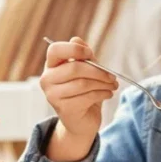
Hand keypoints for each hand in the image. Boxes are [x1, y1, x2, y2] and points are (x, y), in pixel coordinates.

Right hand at [39, 37, 116, 161]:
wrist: (81, 122)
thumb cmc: (84, 93)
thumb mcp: (86, 71)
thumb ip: (83, 56)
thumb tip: (77, 39)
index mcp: (51, 66)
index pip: (55, 50)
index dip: (74, 49)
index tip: (91, 54)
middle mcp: (47, 79)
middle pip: (74, 68)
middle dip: (98, 71)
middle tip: (112, 76)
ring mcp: (53, 95)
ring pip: (83, 83)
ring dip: (103, 84)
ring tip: (113, 86)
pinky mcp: (63, 109)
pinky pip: (87, 97)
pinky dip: (102, 94)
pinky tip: (108, 94)